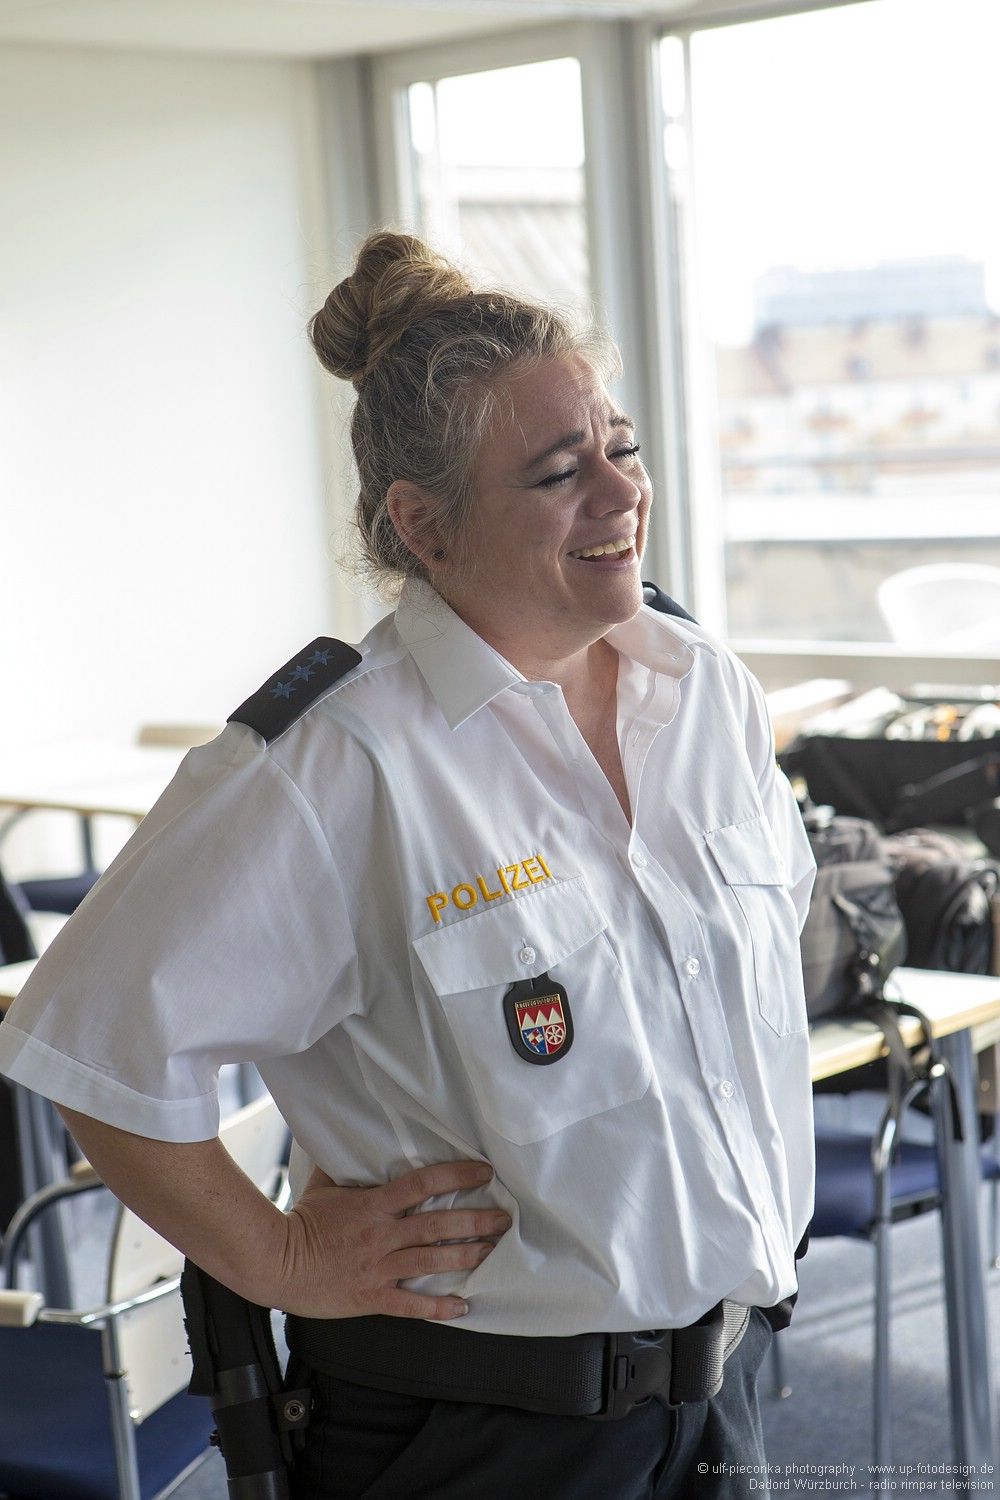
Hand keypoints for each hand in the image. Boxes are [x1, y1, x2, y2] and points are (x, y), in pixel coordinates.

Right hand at [277, 1159, 509, 1320]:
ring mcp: (378, 1268)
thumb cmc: (301, 1221)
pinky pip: (410, 1305)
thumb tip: (354, 1136)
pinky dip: (438, 1308)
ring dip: (466, 1257)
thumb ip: (346, 1164)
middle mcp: (381, 1236)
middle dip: (475, 1221)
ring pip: (430, 1262)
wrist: (276, 1264)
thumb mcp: (324, 1184)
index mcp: (373, 1205)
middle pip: (437, 1225)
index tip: (483, 1172)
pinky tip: (462, 1307)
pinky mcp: (371, 1297)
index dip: (456, 1175)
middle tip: (504, 1219)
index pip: (422, 1184)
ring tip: (493, 1252)